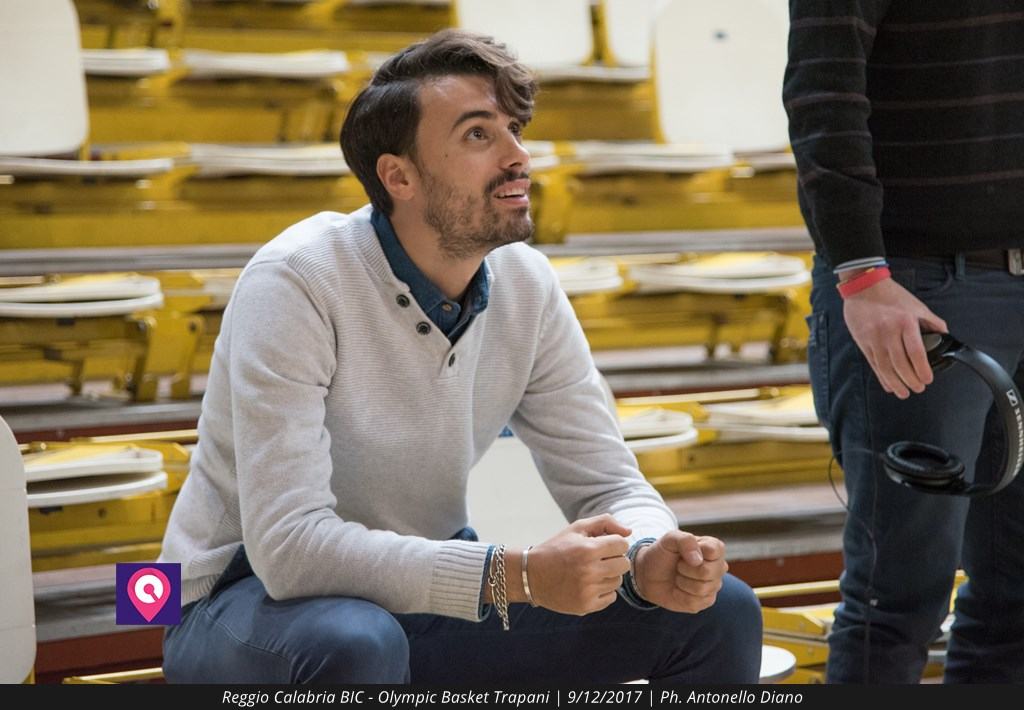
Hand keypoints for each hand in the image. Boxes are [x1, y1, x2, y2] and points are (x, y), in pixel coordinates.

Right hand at [526, 514, 630, 615]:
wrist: (531, 575)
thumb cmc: (557, 548)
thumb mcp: (577, 528)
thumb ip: (605, 523)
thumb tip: (629, 532)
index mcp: (588, 549)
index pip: (622, 545)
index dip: (614, 543)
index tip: (602, 545)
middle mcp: (589, 571)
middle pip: (624, 564)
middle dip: (614, 559)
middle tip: (598, 559)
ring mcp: (587, 591)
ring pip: (617, 581)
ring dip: (608, 575)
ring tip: (590, 572)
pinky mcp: (585, 606)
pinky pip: (611, 597)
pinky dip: (603, 591)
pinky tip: (588, 584)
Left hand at [633, 532, 726, 612]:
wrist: (650, 575)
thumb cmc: (662, 554)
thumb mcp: (669, 539)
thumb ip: (685, 540)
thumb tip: (698, 560)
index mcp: (713, 547)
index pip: (715, 550)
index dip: (694, 552)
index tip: (682, 552)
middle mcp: (718, 566)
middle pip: (707, 572)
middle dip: (684, 569)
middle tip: (678, 565)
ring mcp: (714, 585)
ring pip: (701, 588)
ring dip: (682, 582)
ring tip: (678, 576)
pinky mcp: (706, 601)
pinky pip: (695, 602)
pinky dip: (680, 596)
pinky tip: (679, 589)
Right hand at [842, 277, 946, 398]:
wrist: (864, 287)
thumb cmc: (891, 295)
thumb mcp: (916, 305)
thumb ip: (932, 321)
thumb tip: (944, 335)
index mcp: (905, 322)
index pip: (916, 353)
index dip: (922, 370)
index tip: (927, 379)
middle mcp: (888, 332)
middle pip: (901, 364)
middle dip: (910, 380)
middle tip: (918, 388)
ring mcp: (874, 338)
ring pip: (886, 367)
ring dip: (896, 383)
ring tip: (904, 392)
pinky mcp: (863, 341)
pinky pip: (873, 364)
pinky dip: (881, 377)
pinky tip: (888, 384)